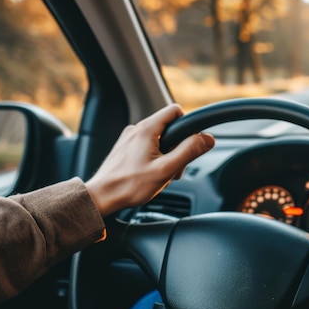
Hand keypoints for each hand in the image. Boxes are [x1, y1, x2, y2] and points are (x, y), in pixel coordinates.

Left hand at [85, 104, 214, 215]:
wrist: (101, 198)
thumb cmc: (129, 185)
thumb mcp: (166, 169)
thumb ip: (189, 151)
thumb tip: (207, 138)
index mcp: (147, 129)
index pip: (175, 111)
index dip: (187, 125)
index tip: (189, 144)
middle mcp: (136, 129)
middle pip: (168, 127)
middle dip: (177, 146)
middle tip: (174, 168)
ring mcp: (129, 139)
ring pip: (158, 138)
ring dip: (166, 155)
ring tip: (161, 175)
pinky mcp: (125, 149)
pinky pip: (147, 147)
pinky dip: (154, 158)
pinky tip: (150, 175)